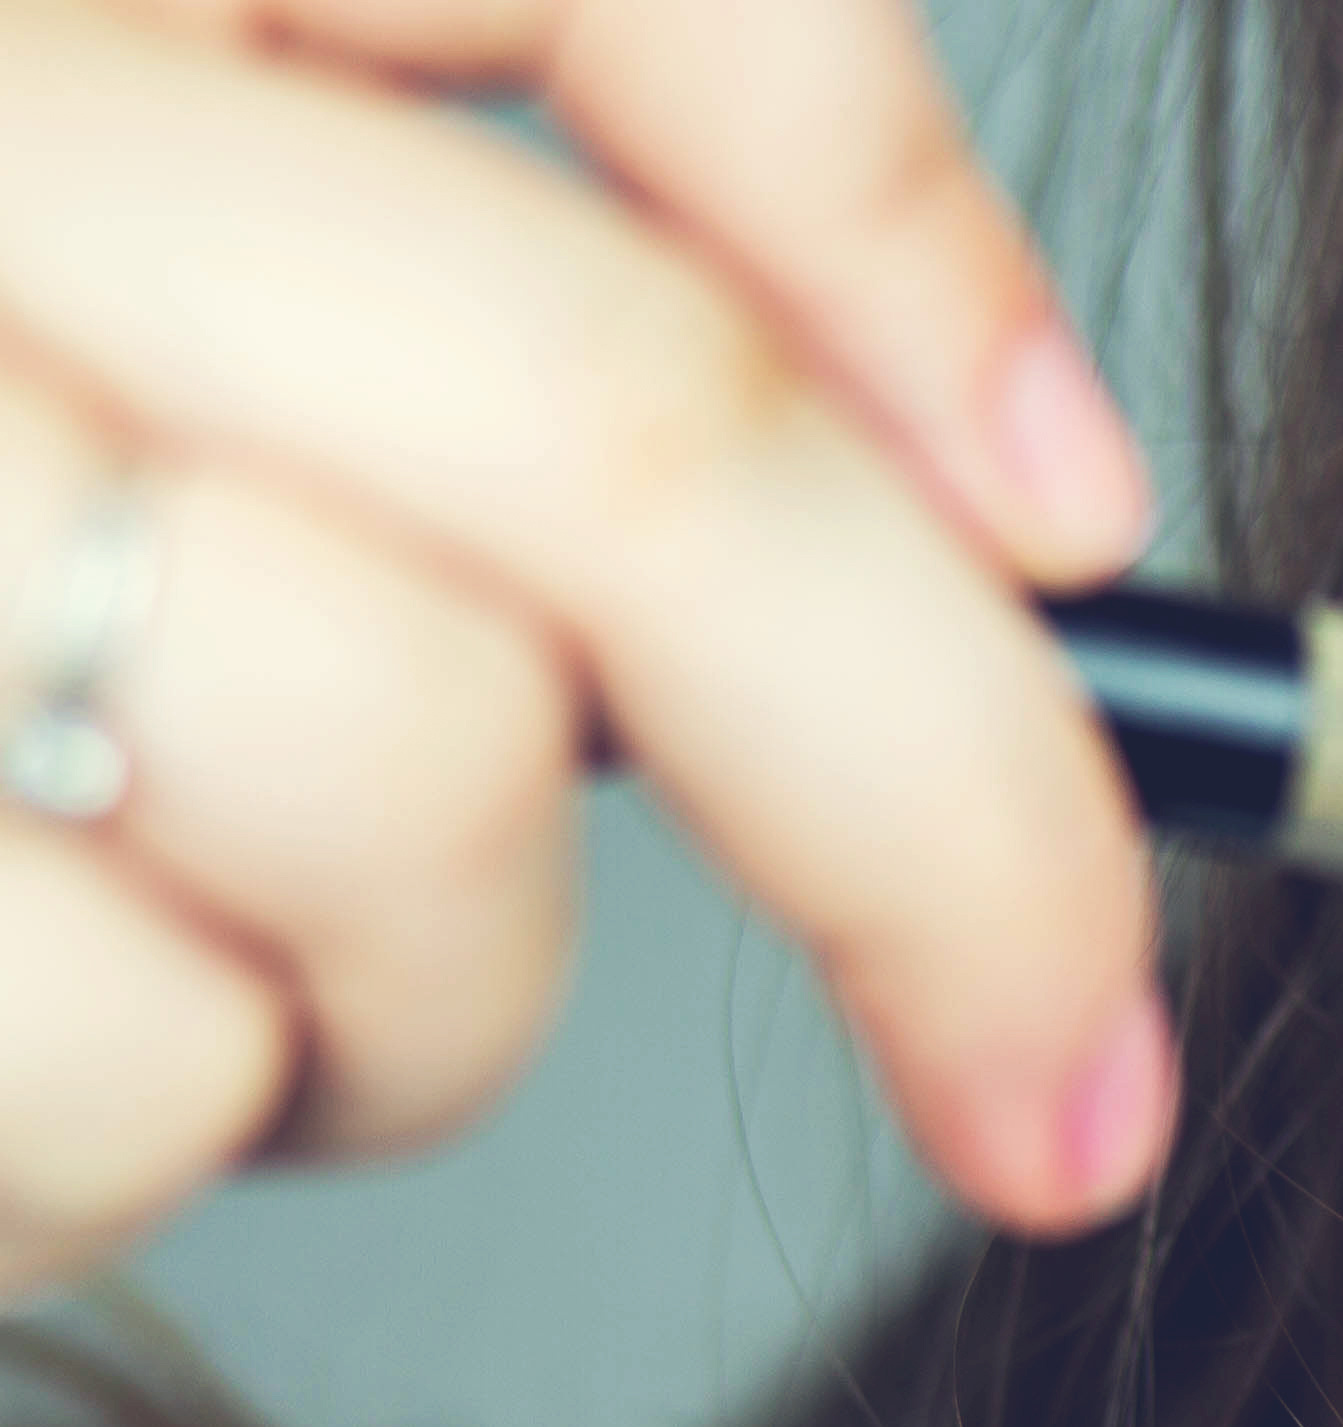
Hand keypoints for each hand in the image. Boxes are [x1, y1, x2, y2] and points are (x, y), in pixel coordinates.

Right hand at [0, 0, 1176, 1291]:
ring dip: (425, 982)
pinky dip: (142, 1136)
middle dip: (958, 815)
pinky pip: (135, 1058)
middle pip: (610, 419)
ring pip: (402, 753)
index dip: (887, 221)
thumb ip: (483, 273)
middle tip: (1067, 1083)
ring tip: (206, 951)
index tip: (1067, 510)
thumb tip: (1010, 489)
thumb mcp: (122, 288)